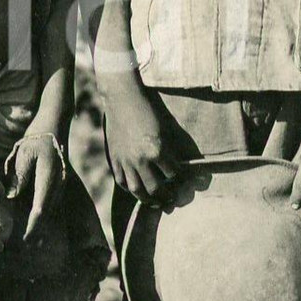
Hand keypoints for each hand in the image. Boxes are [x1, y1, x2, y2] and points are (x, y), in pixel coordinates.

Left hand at [6, 131, 65, 238]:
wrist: (54, 128)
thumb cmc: (35, 140)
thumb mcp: (23, 156)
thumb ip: (19, 178)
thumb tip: (12, 198)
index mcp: (48, 180)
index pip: (40, 209)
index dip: (33, 227)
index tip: (26, 240)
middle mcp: (58, 187)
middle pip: (47, 215)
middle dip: (37, 232)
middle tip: (27, 249)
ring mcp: (60, 187)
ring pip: (50, 212)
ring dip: (41, 226)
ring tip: (32, 243)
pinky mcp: (58, 186)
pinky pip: (51, 206)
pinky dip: (43, 217)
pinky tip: (36, 225)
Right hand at [104, 87, 181, 205]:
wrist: (123, 98)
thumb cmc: (148, 109)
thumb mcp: (166, 128)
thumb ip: (173, 148)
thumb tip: (184, 163)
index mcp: (157, 150)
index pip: (174, 174)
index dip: (182, 179)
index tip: (186, 182)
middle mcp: (141, 160)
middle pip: (156, 188)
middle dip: (167, 196)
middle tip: (172, 199)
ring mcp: (126, 161)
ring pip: (138, 190)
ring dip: (148, 199)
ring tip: (156, 202)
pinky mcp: (115, 159)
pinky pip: (122, 181)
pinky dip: (130, 189)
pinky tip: (137, 189)